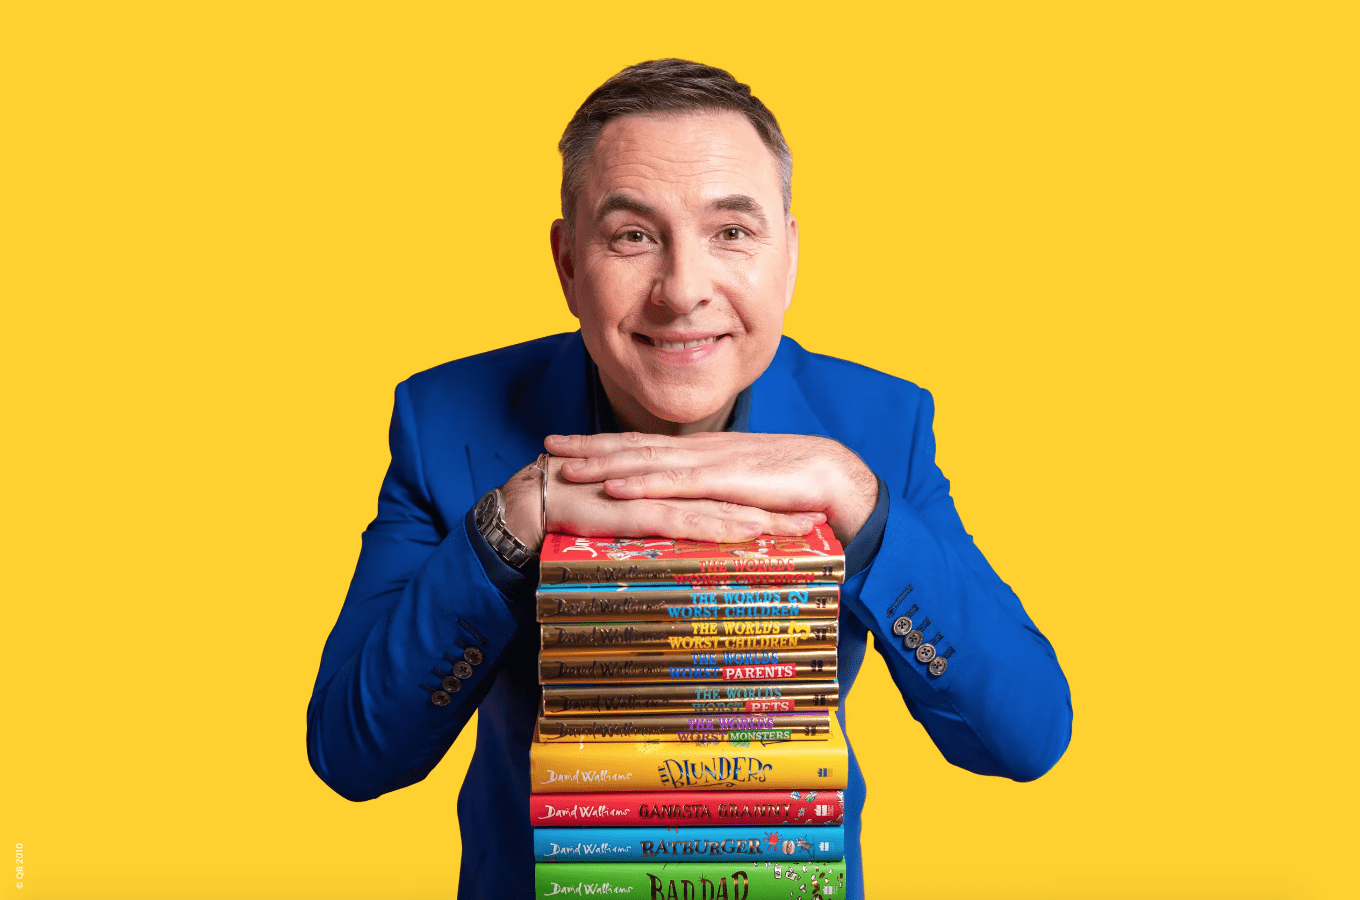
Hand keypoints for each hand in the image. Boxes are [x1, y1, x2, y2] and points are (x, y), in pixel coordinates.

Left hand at [546, 431, 877, 545]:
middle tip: (547, 445)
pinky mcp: (728, 482)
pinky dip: (642, 483)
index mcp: (707, 454)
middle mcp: (704, 452)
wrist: (840, 481)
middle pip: (636, 445)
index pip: (647, 446)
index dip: (607, 445)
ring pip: (647, 460)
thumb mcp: (748, 497)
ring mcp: (714, 464)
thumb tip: (695, 520)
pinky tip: (614, 488)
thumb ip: (719, 503)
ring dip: (603, 462)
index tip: (572, 445)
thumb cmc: (799, 492)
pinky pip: (677, 483)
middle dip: (590, 446)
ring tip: (565, 465)